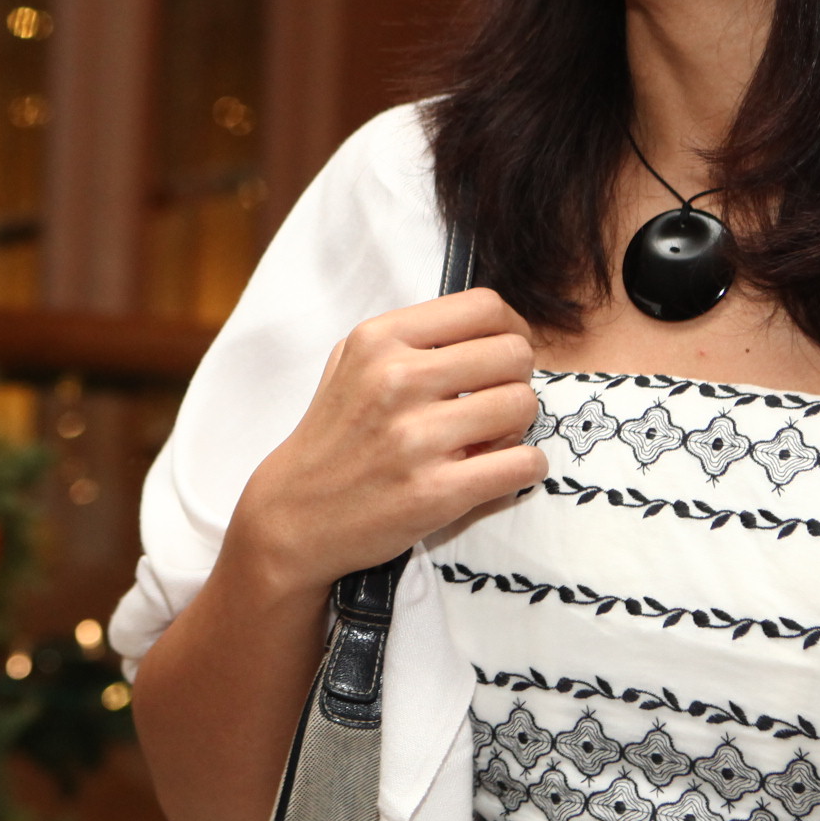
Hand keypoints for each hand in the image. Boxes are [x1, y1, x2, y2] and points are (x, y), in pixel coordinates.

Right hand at [231, 289, 543, 593]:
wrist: (294, 513)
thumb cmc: (334, 435)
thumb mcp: (352, 362)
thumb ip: (413, 338)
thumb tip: (493, 328)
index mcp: (377, 340)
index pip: (483, 307)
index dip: (511, 328)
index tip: (504, 353)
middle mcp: (396, 380)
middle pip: (512, 354)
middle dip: (516, 378)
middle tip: (495, 401)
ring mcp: (415, 438)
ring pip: (522, 405)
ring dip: (518, 425)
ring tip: (490, 439)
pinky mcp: (435, 492)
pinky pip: (522, 464)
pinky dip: (524, 467)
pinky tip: (499, 469)